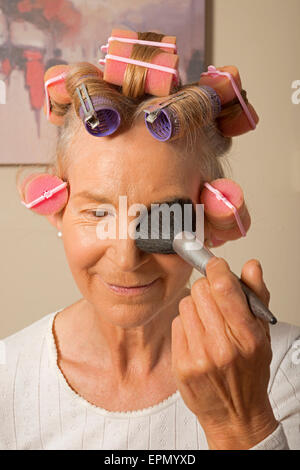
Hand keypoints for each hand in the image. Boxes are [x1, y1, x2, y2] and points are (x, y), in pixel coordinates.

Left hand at [171, 257, 278, 448]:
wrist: (235, 414)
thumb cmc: (249, 372)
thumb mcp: (263, 333)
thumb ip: (257, 296)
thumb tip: (251, 265)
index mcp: (247, 336)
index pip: (224, 289)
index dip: (217, 269)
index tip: (216, 266)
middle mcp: (223, 347)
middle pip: (200, 291)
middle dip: (207, 288)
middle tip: (214, 299)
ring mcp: (199, 357)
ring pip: (186, 304)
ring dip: (195, 306)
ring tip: (207, 322)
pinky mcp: (181, 364)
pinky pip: (176, 323)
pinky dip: (186, 324)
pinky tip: (197, 337)